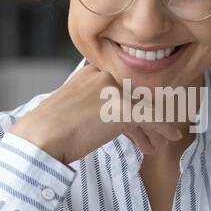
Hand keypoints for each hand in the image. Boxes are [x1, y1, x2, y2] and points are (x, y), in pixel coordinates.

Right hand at [9, 63, 183, 162]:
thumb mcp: (72, 106)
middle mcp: (104, 75)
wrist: (40, 138)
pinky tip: (170, 138)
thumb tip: (108, 119)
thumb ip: (92, 104)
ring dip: (157, 124)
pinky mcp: (120, 108)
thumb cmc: (50, 130)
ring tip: (164, 139)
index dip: (136, 101)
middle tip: (157, 129)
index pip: (123, 82)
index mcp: (91, 71)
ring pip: (145, 105)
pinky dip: (163, 129)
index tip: (144, 117)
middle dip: (149, 113)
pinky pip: (150, 118)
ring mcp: (112, 89)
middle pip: (137, 93)